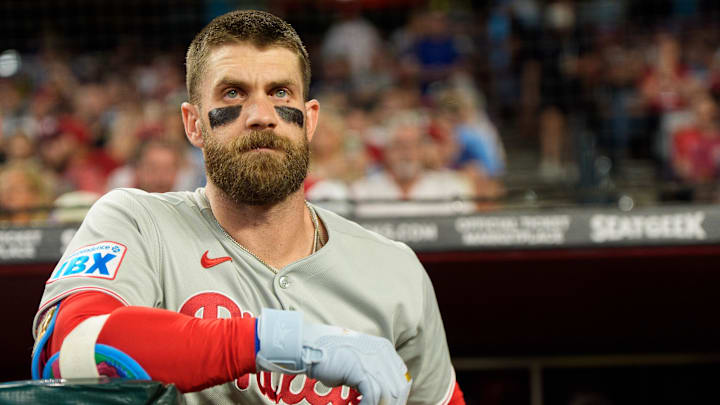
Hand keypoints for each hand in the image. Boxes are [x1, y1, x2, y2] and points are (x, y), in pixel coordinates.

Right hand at [256, 308, 411, 404]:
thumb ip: (372, 375)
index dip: (397, 399)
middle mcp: (383, 353)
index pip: (402, 380)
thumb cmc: (331, 358)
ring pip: (387, 395)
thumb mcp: (359, 363)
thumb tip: (380, 397)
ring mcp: (373, 360)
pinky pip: (372, 396)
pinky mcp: (362, 369)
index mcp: (385, 350)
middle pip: (398, 388)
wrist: (309, 347)